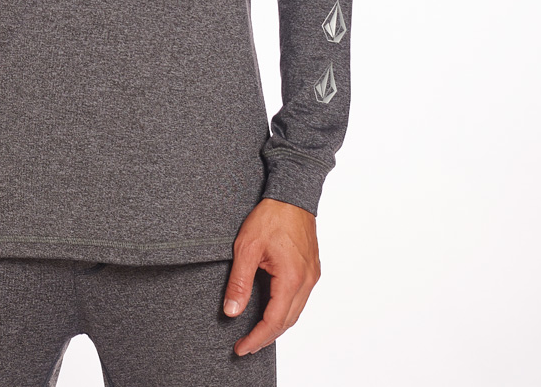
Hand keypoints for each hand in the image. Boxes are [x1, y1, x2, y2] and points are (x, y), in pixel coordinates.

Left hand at [222, 198, 319, 355]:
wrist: (292, 194)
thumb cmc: (270, 216)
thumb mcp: (246, 248)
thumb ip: (239, 282)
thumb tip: (232, 311)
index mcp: (291, 278)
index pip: (274, 321)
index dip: (257, 338)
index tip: (241, 348)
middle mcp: (306, 281)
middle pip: (287, 321)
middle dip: (266, 337)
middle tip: (246, 345)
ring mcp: (312, 275)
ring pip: (296, 312)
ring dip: (277, 325)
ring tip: (256, 332)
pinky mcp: (311, 269)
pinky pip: (300, 298)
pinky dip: (286, 309)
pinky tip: (272, 309)